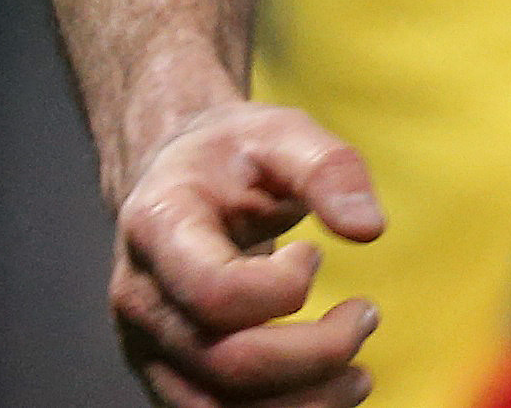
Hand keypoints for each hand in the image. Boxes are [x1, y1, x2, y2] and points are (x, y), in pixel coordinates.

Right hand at [108, 101, 389, 406]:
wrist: (177, 175)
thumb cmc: (232, 154)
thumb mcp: (282, 129)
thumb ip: (329, 169)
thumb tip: (369, 229)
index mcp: (159, 227)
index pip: (217, 292)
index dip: (283, 288)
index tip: (314, 254)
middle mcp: (141, 299)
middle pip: (225, 364)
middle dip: (315, 355)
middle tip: (366, 316)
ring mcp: (149, 347)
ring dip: (304, 404)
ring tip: (359, 375)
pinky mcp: (170, 376)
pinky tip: (329, 393)